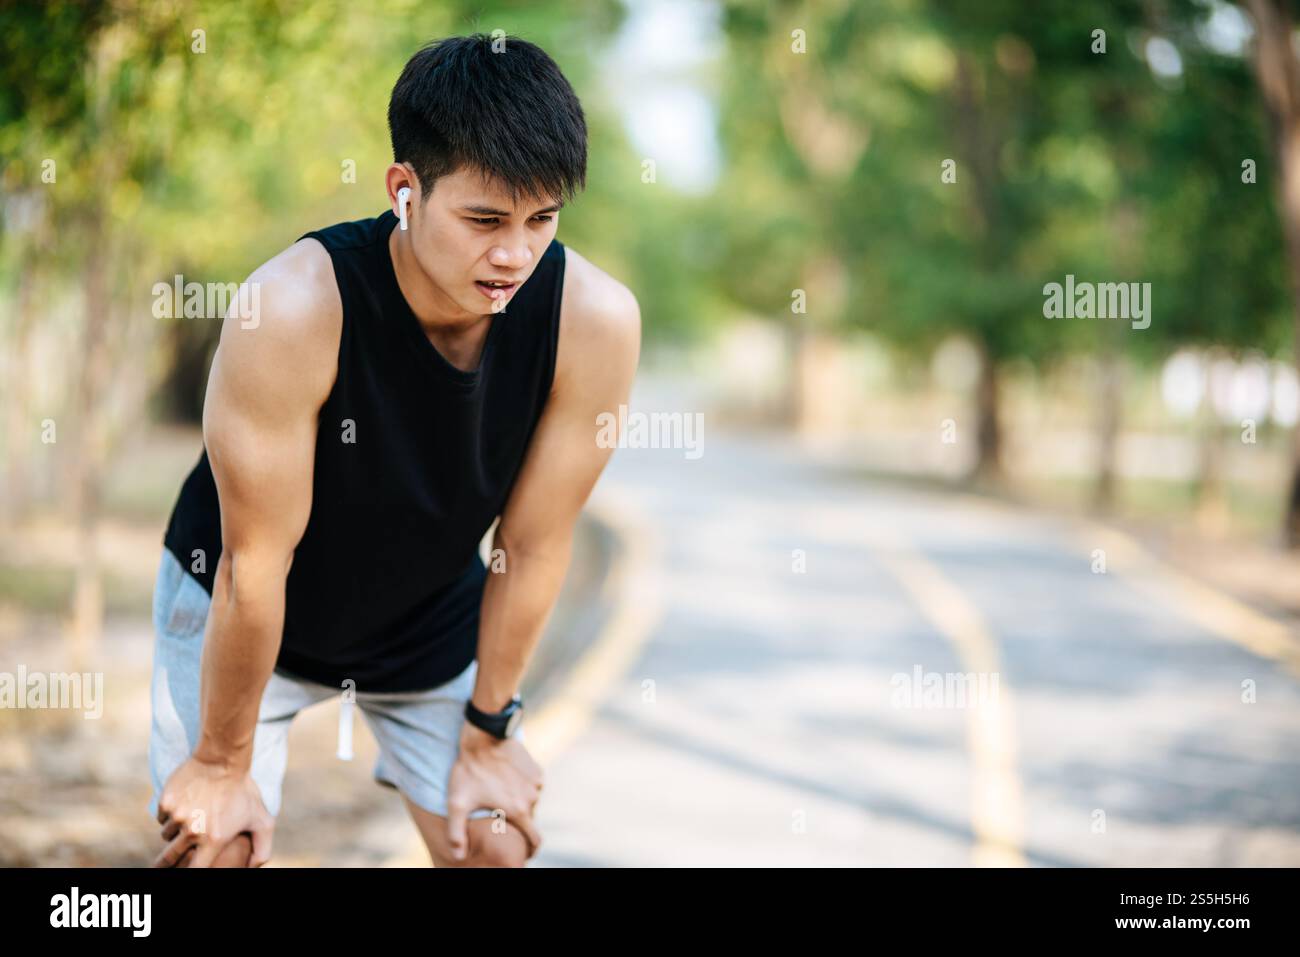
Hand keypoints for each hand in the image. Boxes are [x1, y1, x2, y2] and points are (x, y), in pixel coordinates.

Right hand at [153, 756, 274, 866]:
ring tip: (191, 818)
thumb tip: (252, 869)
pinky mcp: (166, 802)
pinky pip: (161, 818)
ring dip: (174, 832)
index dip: (188, 873)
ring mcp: (177, 816)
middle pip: (169, 860)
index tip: (183, 870)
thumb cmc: (244, 791)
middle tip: (161, 866)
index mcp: (214, 840)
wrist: (223, 759)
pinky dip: (169, 815)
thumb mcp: (263, 821)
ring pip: (166, 835)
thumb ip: (262, 850)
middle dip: (165, 864)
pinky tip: (184, 804)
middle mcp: (192, 831)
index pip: (194, 871)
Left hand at [445, 723, 543, 861]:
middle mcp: (532, 798)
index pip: (535, 840)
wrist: (484, 735)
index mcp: (518, 811)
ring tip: (499, 793)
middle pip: (528, 818)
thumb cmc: (469, 770)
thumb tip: (457, 856)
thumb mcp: (457, 803)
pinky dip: (523, 786)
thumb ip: (456, 833)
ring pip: (530, 801)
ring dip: (519, 801)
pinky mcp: (536, 768)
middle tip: (498, 812)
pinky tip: (506, 779)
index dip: (531, 850)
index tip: (525, 854)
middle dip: (516, 820)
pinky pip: (532, 785)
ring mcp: (536, 782)